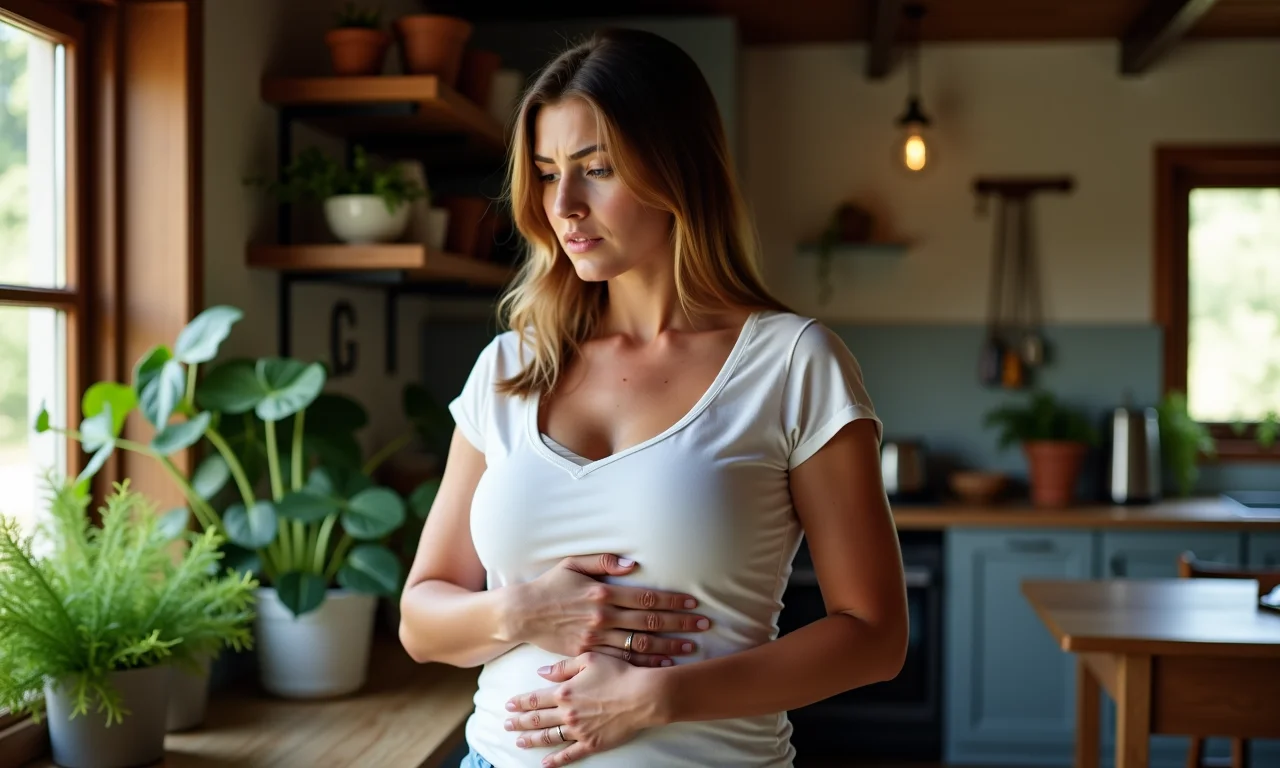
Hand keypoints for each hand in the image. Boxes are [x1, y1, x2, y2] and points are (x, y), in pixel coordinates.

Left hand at [504, 652, 666, 766]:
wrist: (642, 695)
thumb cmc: (618, 672)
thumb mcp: (588, 659)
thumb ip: (562, 667)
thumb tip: (540, 673)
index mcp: (565, 692)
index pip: (535, 699)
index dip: (520, 702)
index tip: (508, 705)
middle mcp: (568, 713)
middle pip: (537, 720)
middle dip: (519, 722)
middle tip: (506, 725)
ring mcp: (579, 731)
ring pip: (548, 737)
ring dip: (531, 740)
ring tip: (519, 742)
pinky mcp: (592, 743)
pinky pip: (569, 754)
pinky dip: (556, 760)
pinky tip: (544, 764)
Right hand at [511, 554, 711, 666]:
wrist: (523, 613)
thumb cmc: (550, 585)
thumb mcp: (574, 564)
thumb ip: (604, 562)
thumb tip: (632, 563)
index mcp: (603, 592)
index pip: (646, 598)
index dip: (672, 601)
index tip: (692, 603)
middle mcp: (603, 615)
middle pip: (649, 621)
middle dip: (680, 624)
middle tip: (703, 625)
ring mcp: (596, 637)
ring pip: (639, 643)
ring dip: (668, 646)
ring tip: (691, 647)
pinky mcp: (588, 653)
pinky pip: (621, 659)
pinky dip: (644, 662)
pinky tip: (662, 663)